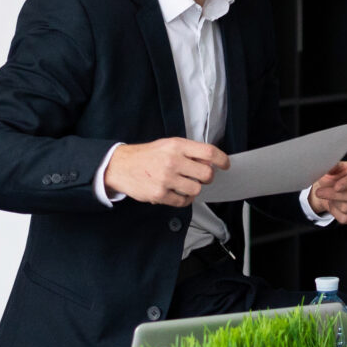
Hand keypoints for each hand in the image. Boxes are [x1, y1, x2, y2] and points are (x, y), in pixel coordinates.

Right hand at [106, 137, 228, 205]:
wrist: (121, 166)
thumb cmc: (147, 156)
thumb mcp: (167, 145)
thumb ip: (188, 151)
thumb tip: (210, 160)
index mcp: (176, 146)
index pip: (208, 152)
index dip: (222, 159)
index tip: (225, 165)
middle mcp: (172, 161)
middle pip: (206, 173)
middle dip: (207, 177)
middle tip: (200, 177)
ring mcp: (166, 179)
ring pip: (196, 189)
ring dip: (194, 189)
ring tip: (185, 185)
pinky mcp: (160, 194)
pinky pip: (183, 201)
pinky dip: (184, 199)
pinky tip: (177, 192)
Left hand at [308, 160, 346, 223]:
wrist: (331, 192)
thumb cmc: (334, 178)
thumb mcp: (332, 169)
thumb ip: (332, 166)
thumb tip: (330, 164)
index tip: (336, 186)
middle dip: (334, 194)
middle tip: (320, 192)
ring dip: (333, 203)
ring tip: (329, 198)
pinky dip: (335, 213)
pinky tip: (334, 205)